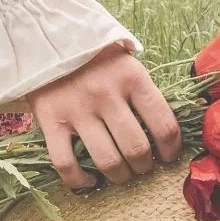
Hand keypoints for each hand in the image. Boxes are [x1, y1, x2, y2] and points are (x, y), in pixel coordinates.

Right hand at [26, 44, 181, 188]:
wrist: (47, 39)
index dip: (171, 149)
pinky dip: (80, 181)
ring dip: (120, 175)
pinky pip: (66, 164)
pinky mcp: (50, 121)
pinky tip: (90, 181)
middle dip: (145, 166)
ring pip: (107, 161)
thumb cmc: (95, 56)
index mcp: (133, 78)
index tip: (169, 157)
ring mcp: (77, 110)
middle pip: (136, 149)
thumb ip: (144, 91)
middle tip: (143, 166)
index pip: (164, 125)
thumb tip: (167, 130)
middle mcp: (106, 95)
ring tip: (122, 173)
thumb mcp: (128, 62)